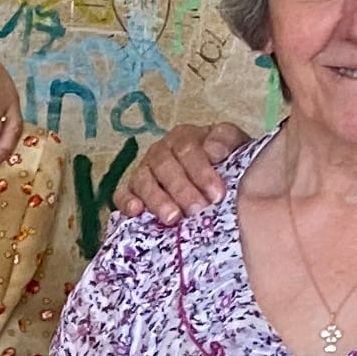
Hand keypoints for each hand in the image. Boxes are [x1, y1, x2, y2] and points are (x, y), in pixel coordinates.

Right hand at [110, 121, 248, 224]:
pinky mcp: (132, 191)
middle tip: (197, 209)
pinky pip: (122, 194)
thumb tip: (213, 151)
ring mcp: (145, 171)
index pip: (188, 149)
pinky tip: (136, 212)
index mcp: (185, 138)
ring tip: (172, 218)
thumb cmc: (226, 164)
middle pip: (165, 166)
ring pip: (143, 180)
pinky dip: (126, 201)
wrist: (221, 179)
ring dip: (157, 199)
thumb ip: (226, 141)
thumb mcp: (235, 146)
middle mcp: (161, 151)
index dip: (201, 172)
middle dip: (182, 189)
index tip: (217, 194)